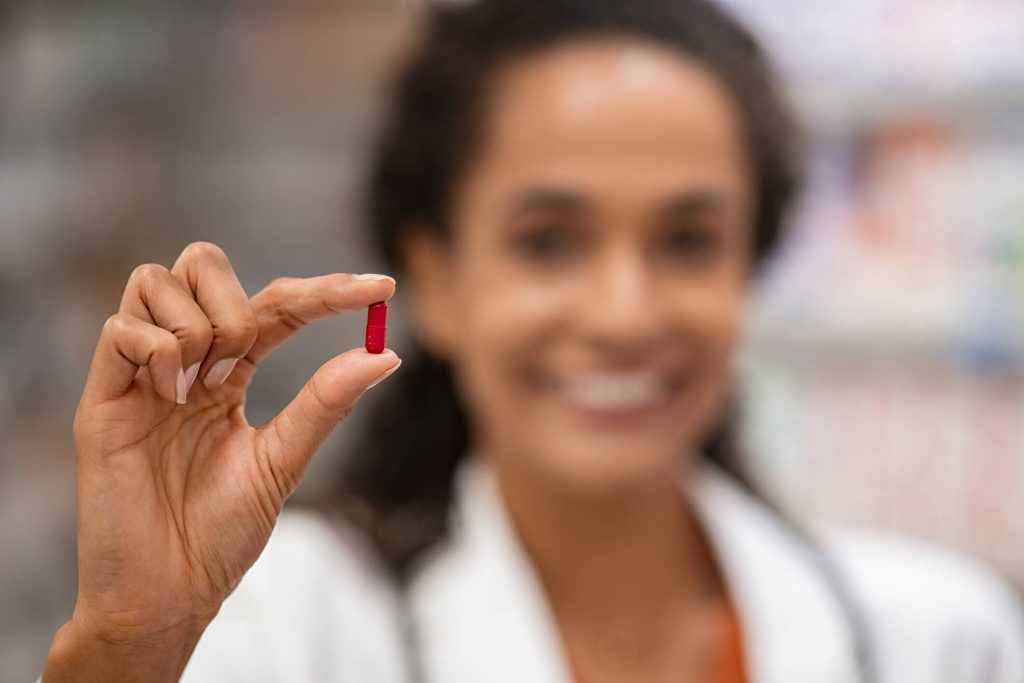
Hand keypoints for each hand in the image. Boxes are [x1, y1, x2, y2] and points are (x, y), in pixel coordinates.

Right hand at [43, 242, 399, 680]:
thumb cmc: (221, 534)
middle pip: (203, 263)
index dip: (327, 290)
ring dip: (198, 323)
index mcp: (230, 374)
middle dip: (241, 297)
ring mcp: (141, 375)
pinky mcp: (102, 398)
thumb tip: (386, 353)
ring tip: (199, 386)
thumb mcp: (283, 460)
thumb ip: (327, 401)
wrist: (169, 593)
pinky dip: (158, 350)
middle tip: (246, 358)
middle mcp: (185, 363)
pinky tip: (168, 395)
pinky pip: (120, 329)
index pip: (277, 305)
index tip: (383, 287)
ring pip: (157, 280)